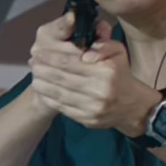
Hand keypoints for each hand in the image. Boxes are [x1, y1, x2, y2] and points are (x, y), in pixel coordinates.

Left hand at [25, 28, 160, 136]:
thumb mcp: (118, 52)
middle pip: (63, 78)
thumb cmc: (121, 74)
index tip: (40, 52)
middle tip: (32, 62)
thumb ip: (103, 45)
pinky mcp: (87, 120)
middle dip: (44, 69)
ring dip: (44, 84)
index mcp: (106, 71)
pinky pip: (63, 108)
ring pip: (60, 94)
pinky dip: (50, 98)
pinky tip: (43, 90)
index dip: (52, 57)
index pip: (71, 62)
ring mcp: (92, 107)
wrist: (132, 106)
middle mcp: (99, 90)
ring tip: (34, 75)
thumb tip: (85, 53)